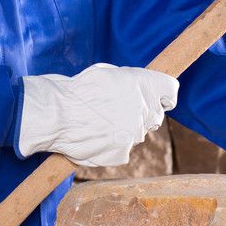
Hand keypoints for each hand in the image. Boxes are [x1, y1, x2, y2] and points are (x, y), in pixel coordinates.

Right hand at [17, 62, 178, 166]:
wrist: (55, 115)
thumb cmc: (77, 91)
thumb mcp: (108, 74)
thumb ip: (131, 82)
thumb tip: (143, 90)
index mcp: (142, 83)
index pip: (170, 90)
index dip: (164, 95)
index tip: (161, 99)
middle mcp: (143, 108)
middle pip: (155, 114)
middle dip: (141, 113)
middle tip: (117, 110)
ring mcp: (135, 133)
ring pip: (138, 132)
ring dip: (125, 129)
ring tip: (99, 122)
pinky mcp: (123, 152)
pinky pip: (124, 148)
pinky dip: (113, 145)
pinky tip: (96, 136)